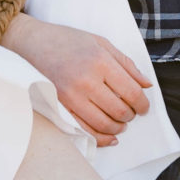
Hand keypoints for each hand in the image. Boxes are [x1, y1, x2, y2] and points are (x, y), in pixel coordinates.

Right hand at [1, 13, 151, 147]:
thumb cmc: (69, 40)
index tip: (144, 107)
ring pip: (103, 124)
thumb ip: (126, 64)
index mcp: (100, 61)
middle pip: (119, 110)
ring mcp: (70, 96)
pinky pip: (83, 130)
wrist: (32, 43)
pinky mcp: (59, 107)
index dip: (142, 104)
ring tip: (120, 123)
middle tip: (132, 114)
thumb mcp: (101, 43)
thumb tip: (147, 85)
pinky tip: (110, 137)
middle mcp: (86, 81)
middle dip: (131, 116)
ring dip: (117, 128)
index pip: (131, 92)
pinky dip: (100, 138)